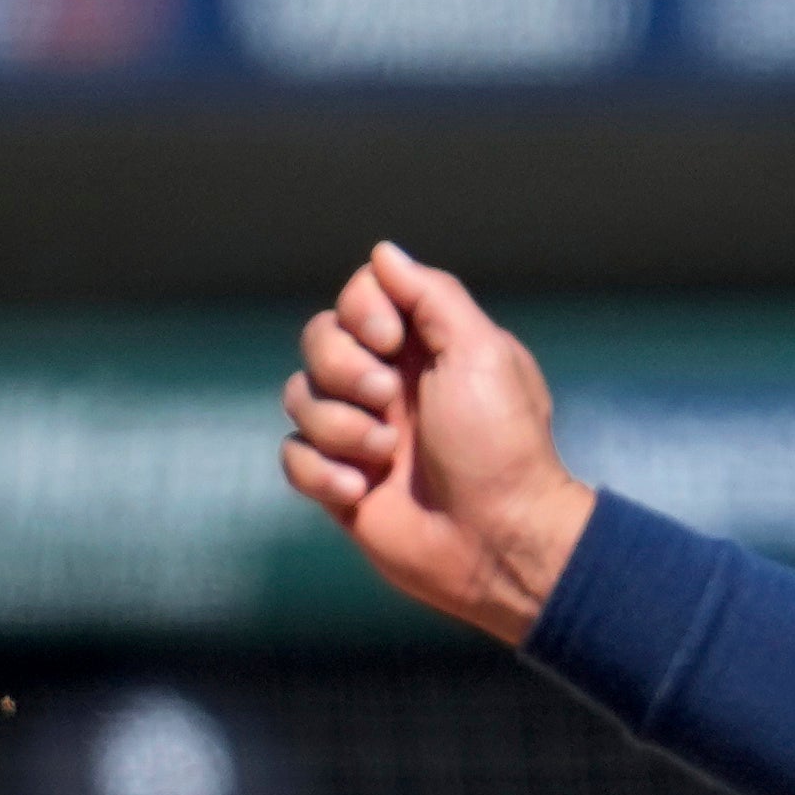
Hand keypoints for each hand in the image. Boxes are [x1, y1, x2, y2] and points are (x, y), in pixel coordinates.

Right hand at [281, 243, 594, 643]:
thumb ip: (432, 297)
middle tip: (389, 402)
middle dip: (343, 368)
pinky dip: (321, 473)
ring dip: (339, 427)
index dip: (362, 311)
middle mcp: (390, 383)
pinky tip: (361, 493)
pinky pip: (292, 455)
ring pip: (298, 397)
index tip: (392, 341)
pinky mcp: (340, 481)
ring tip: (386, 456)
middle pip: (319, 339)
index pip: (360, 296)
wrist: (499, 541)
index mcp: (427, 347)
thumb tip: (384, 253)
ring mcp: (362, 431)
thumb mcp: (482, 353)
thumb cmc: (502, 446)